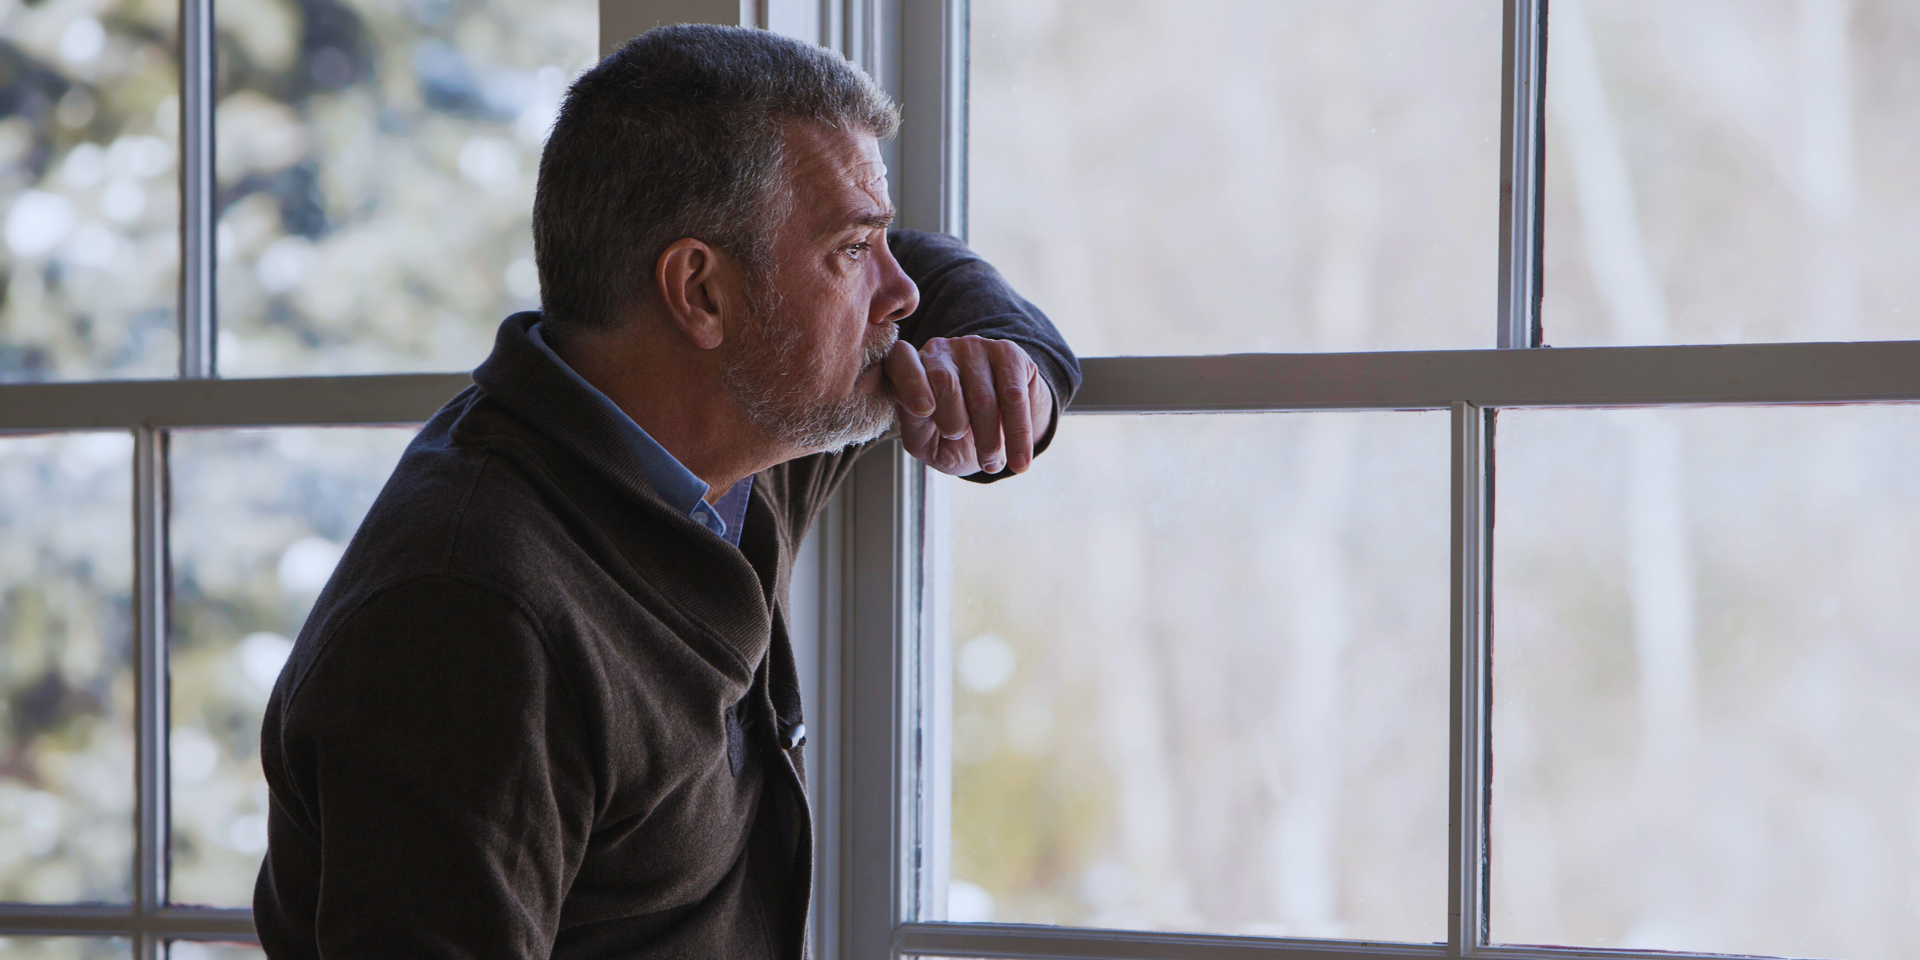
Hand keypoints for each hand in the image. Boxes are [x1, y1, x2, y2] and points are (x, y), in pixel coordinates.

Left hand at [884, 335, 1053, 476]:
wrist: (995, 432)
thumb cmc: (951, 437)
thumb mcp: (925, 441)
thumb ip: (913, 425)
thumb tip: (919, 407)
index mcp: (911, 368)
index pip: (901, 359)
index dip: (910, 382)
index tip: (924, 411)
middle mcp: (940, 351)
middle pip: (944, 381)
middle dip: (953, 422)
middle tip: (958, 439)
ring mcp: (974, 348)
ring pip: (982, 395)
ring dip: (988, 438)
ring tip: (991, 464)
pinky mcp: (1008, 354)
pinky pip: (1014, 396)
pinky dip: (1017, 433)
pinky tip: (1019, 459)